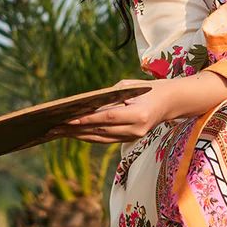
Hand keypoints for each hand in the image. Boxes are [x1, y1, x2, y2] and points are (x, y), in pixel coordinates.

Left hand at [48, 82, 168, 143]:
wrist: (170, 103)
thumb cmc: (148, 89)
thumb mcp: (129, 87)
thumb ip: (110, 96)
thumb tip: (86, 104)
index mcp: (139, 114)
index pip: (108, 118)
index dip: (87, 120)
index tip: (68, 119)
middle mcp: (136, 129)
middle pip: (101, 131)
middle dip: (77, 129)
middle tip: (56, 126)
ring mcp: (134, 137)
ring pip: (101, 138)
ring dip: (80, 135)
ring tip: (61, 132)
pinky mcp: (130, 139)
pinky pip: (106, 139)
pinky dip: (90, 136)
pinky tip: (76, 133)